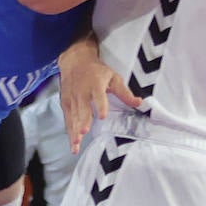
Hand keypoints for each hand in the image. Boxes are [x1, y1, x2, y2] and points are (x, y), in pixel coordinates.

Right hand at [59, 35, 141, 152]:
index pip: (98, 96)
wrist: (75, 60)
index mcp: (95, 84)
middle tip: (84, 131)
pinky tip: (73, 144)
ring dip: (74, 129)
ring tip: (76, 143)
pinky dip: (69, 131)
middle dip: (83, 120)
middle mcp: (82, 92)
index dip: (100, 105)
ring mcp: (72, 98)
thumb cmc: (96, 70)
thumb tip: (139, 103)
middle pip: (82, 108)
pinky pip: (68, 119)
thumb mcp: (112, 77)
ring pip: (73, 116)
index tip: (102, 116)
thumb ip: (124, 92)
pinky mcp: (65, 103)